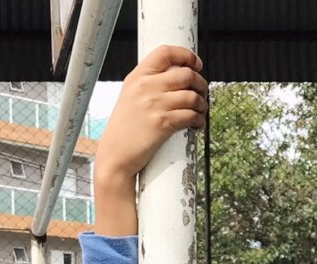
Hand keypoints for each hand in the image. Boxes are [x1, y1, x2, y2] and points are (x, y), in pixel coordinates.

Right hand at [95, 45, 206, 187]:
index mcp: (137, 77)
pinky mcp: (162, 123)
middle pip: (186, 74)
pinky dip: (199, 119)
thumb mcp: (128, 98)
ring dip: (202, 103)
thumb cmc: (122, 132)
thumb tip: (176, 78)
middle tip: (202, 92)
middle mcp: (146, 87)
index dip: (187, 55)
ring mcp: (155, 105)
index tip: (196, 64)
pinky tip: (198, 123)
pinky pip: (191, 115)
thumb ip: (147, 84)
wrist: (114, 157)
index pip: (166, 53)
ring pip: (192, 96)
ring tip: (201, 110)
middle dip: (200, 83)